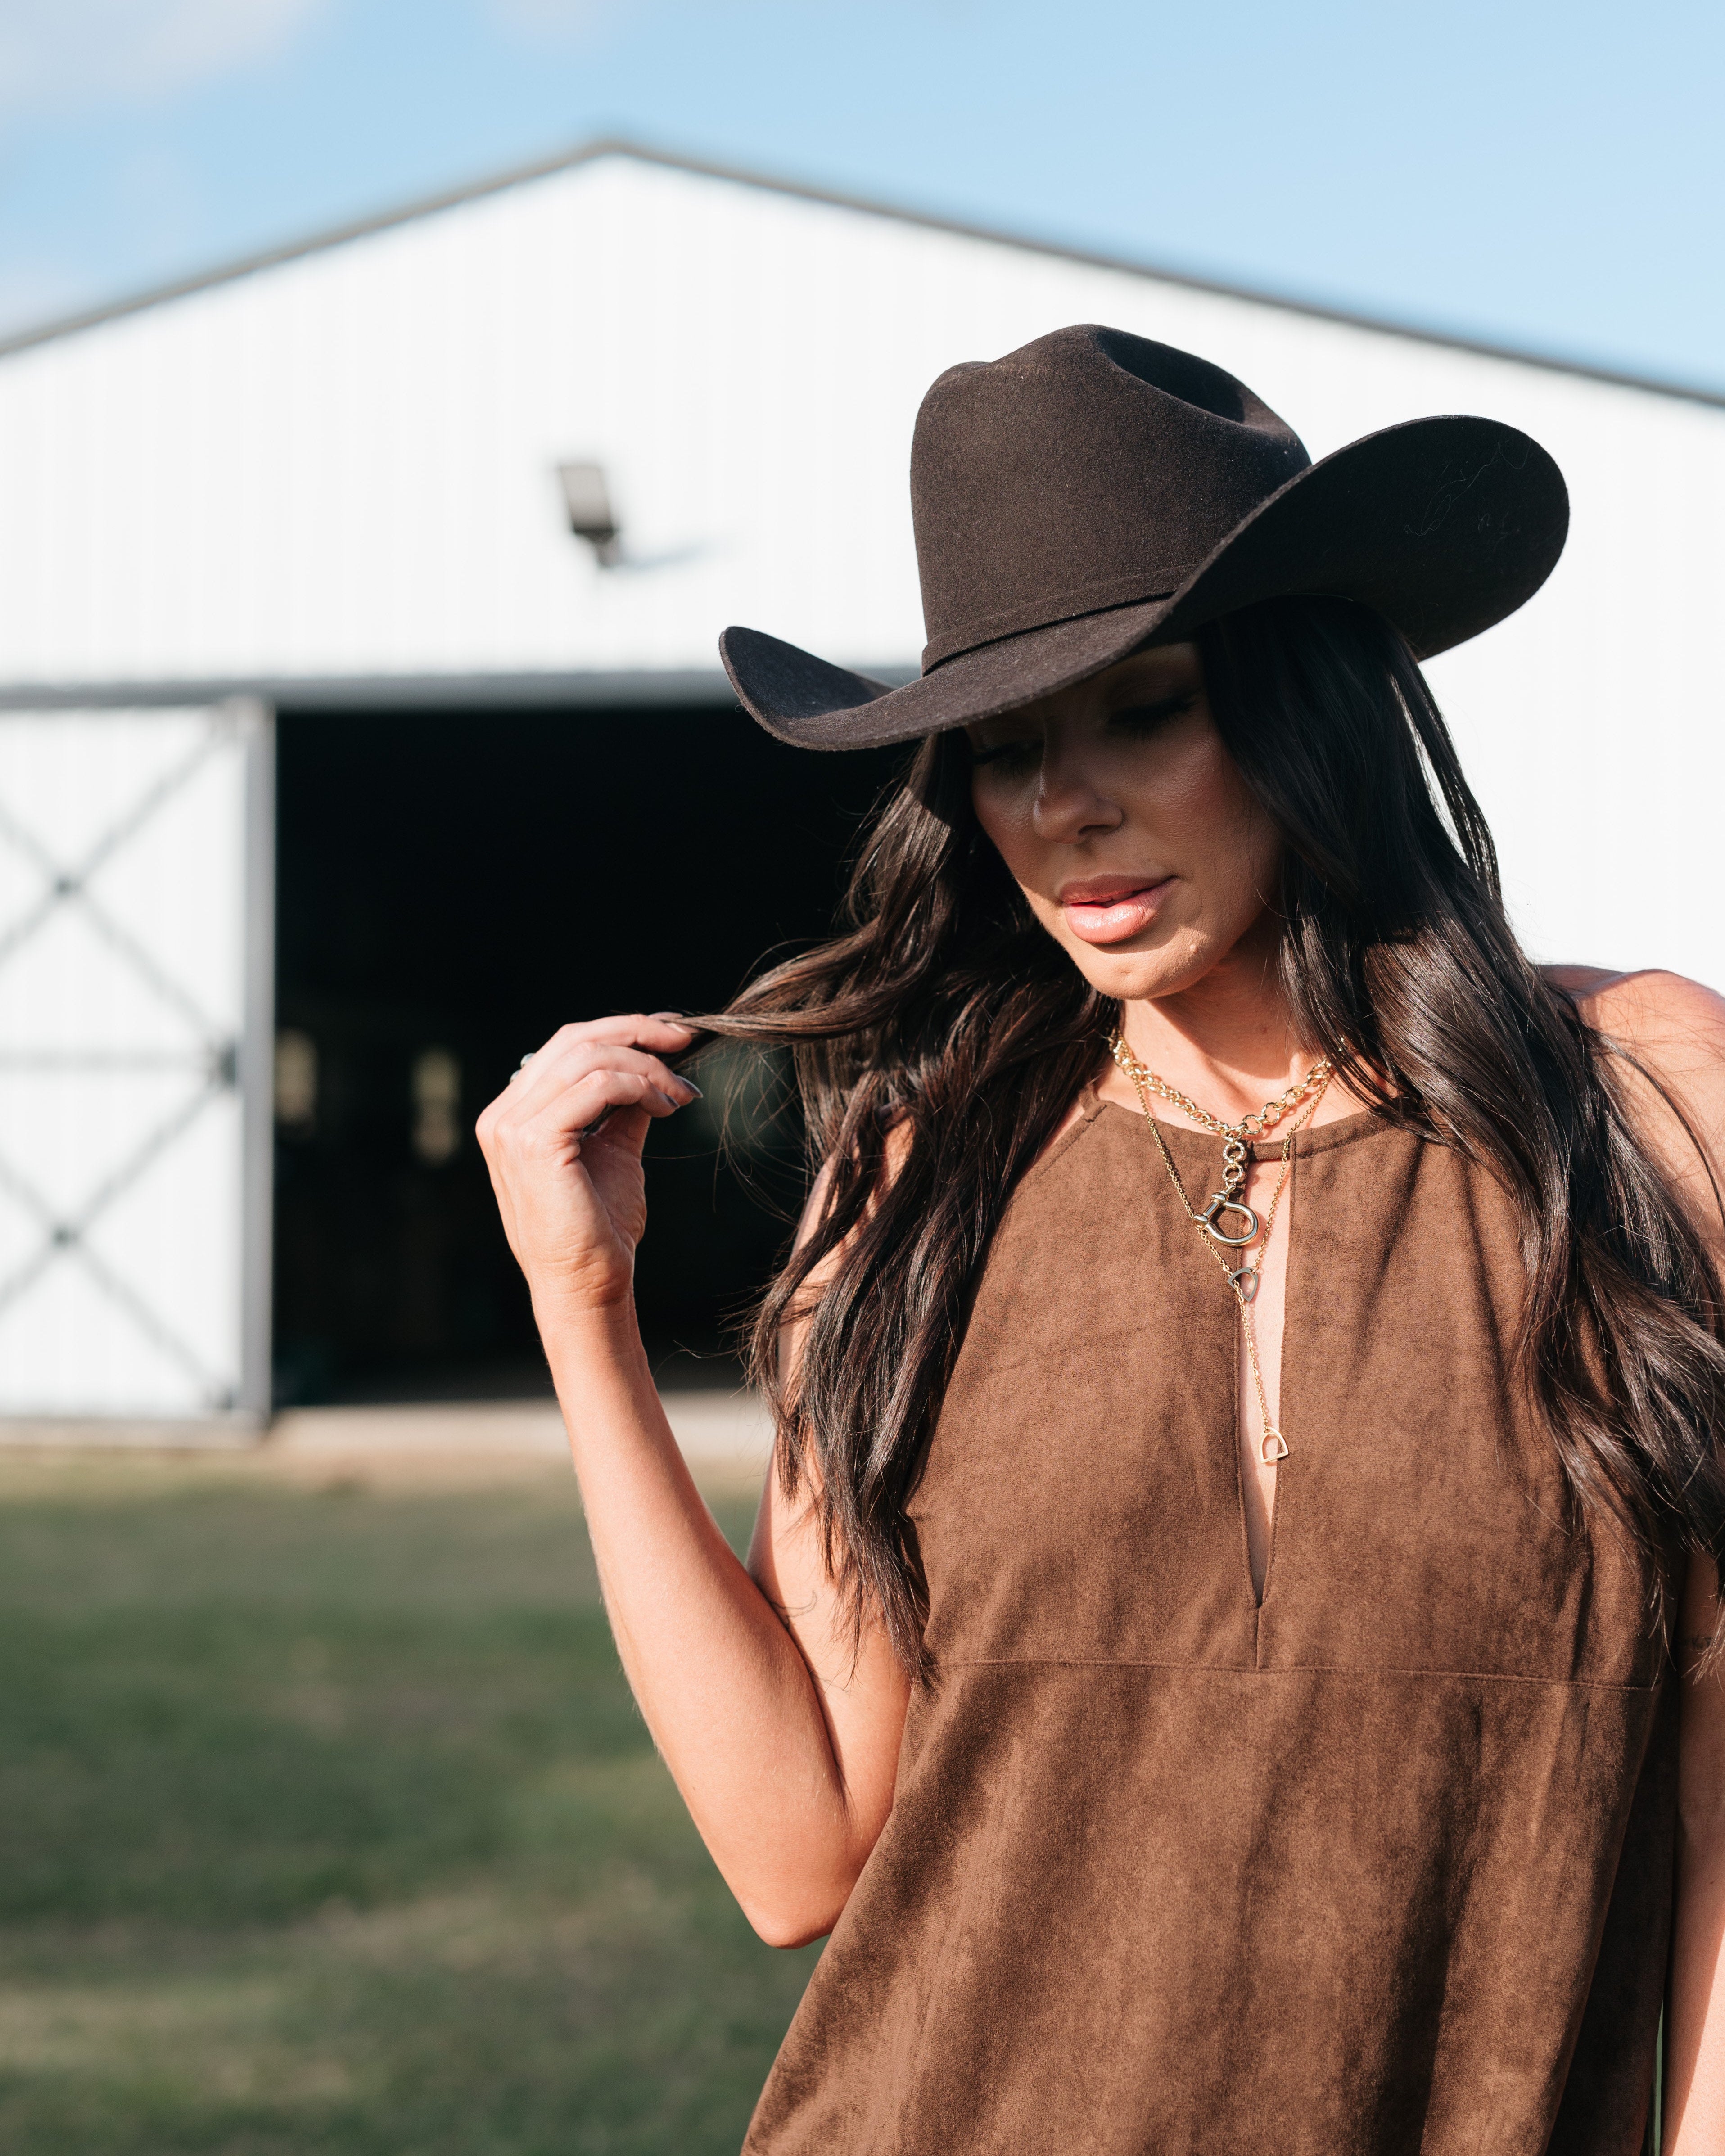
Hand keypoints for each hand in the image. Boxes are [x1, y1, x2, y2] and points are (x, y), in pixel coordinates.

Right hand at [475, 1013, 699, 1314]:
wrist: (587, 1285)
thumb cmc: (599, 1228)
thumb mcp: (613, 1152)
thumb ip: (623, 1108)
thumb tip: (654, 1066)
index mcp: (512, 1115)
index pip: (565, 1047)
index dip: (621, 1030)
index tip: (671, 1033)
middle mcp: (502, 1116)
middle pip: (575, 1040)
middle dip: (638, 1031)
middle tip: (687, 1038)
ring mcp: (512, 1127)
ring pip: (590, 1057)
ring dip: (647, 1066)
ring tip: (680, 1094)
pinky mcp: (536, 1141)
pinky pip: (599, 1085)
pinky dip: (640, 1085)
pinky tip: (665, 1106)